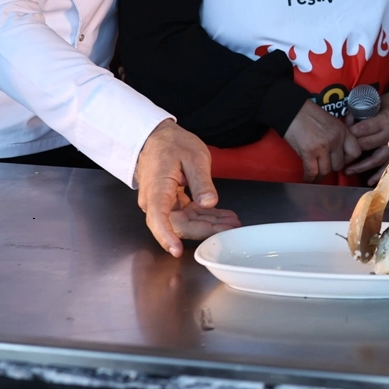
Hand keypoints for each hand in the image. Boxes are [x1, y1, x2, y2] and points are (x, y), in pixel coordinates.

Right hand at [134, 119, 240, 256]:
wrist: (157, 137)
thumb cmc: (172, 144)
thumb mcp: (194, 157)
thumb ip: (201, 182)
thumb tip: (208, 203)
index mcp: (157, 189)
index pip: (158, 218)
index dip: (167, 236)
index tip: (177, 250)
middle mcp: (155, 201)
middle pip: (179, 224)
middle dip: (205, 230)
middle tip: (230, 228)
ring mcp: (163, 204)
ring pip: (186, 222)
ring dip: (209, 224)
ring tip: (232, 222)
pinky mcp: (171, 203)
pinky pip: (188, 214)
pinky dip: (206, 216)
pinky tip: (223, 217)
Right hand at [284, 100, 362, 180]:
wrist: (292, 110)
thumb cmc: (309, 114)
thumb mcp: (332, 122)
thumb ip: (338, 135)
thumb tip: (340, 150)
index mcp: (343, 131)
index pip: (355, 152)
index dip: (348, 159)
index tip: (340, 160)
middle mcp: (335, 139)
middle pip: (339, 165)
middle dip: (331, 168)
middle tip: (324, 165)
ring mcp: (323, 146)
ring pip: (326, 171)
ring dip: (320, 175)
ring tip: (315, 174)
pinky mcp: (308, 152)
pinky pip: (312, 172)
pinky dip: (309, 177)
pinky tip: (308, 177)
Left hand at [345, 90, 388, 180]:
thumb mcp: (379, 102)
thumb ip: (363, 111)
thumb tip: (348, 118)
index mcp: (384, 119)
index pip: (363, 129)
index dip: (349, 134)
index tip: (338, 138)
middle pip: (366, 144)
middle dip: (350, 152)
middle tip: (337, 156)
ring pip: (376, 158)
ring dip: (361, 166)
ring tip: (348, 170)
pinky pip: (388, 165)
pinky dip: (379, 174)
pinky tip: (368, 180)